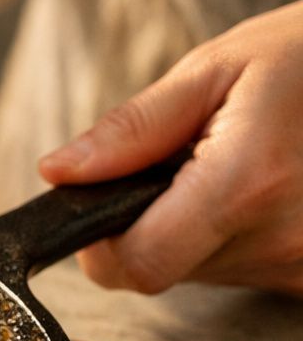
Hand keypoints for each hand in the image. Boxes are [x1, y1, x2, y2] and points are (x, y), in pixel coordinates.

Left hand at [39, 0, 302, 294]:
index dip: (103, 245)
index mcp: (246, 186)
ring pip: (205, 272)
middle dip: (152, 224)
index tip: (104, 206)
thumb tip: (60, 173)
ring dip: (199, 229)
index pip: (136, 265)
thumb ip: (131, 130)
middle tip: (188, 163)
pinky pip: (249, 270)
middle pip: (165, 270)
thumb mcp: (214, 69)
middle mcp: (283, 240)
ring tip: (241, 166)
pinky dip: (241, 236)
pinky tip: (268, 188)